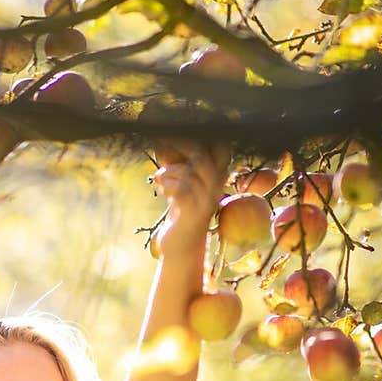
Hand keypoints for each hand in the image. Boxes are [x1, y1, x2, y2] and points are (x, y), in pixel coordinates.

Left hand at [152, 140, 232, 258]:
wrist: (181, 247)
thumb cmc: (181, 213)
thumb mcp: (185, 186)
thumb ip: (183, 167)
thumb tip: (167, 139)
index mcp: (217, 179)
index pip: (222, 150)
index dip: (203, 138)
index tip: (178, 133)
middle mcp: (215, 189)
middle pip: (204, 158)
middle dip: (183, 147)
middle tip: (164, 145)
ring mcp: (206, 203)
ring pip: (189, 174)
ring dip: (169, 173)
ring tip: (159, 179)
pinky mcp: (193, 216)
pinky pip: (182, 192)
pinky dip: (168, 186)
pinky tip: (162, 189)